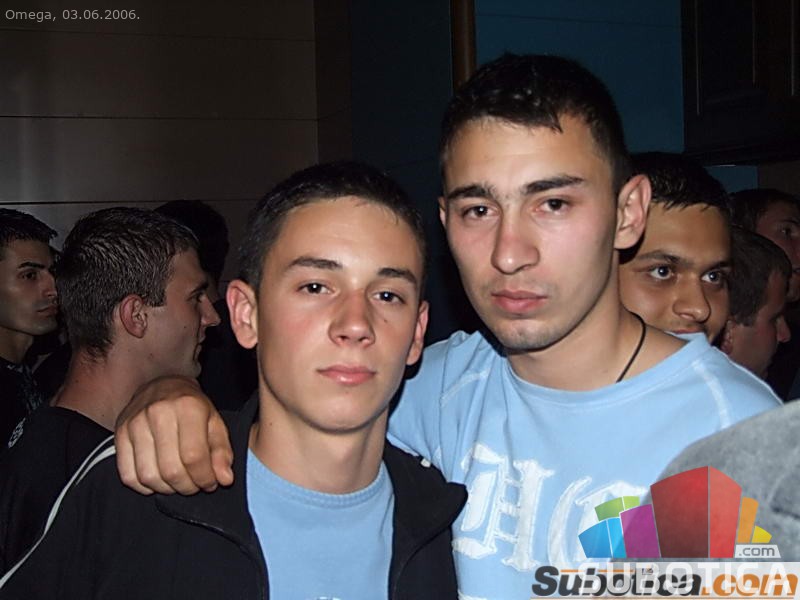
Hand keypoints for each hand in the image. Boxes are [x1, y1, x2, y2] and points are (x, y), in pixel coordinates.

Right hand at [115, 375, 233, 494]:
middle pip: (171, 470)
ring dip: (167, 489)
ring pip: (149, 476)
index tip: (210, 483)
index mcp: (187, 407)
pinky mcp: (119, 434)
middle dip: (187, 486)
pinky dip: (144, 486)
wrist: (162, 385)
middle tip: (195, 485)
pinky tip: (159, 479)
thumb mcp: (215, 422)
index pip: (194, 456)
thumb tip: (225, 479)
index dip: (204, 477)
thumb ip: (222, 452)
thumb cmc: (192, 407)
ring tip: (179, 482)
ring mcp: (135, 423)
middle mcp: (158, 413)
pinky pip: (128, 475)